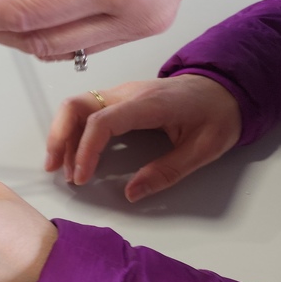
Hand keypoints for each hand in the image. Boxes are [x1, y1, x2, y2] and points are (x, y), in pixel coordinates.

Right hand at [45, 75, 241, 201]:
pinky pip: (85, 109)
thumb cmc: (217, 115)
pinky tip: (73, 152)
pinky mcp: (117, 98)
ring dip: (61, 134)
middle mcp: (127, 93)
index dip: (85, 150)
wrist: (224, 87)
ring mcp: (120, 93)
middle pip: (76, 105)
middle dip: (58, 137)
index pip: (102, 121)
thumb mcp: (203, 149)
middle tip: (56, 169)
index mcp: (149, 104)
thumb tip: (131, 193)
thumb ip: (167, 172)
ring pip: (75, 105)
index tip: (82, 177)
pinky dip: (71, 130)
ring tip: (60, 166)